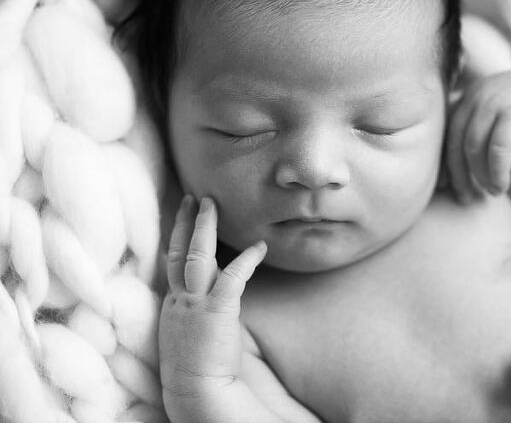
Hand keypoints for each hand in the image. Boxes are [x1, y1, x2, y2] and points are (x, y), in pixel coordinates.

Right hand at [159, 195, 268, 421]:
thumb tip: (215, 294)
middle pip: (179, 251)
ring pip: (196, 255)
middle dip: (187, 221)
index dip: (177, 235)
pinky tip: (260, 246)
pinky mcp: (216, 312)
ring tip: (213, 204)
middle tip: (196, 197)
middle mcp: (178, 300)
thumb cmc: (197, 367)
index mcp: (171, 305)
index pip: (171, 262)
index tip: (183, 213)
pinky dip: (246, 260)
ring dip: (205, 227)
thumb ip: (198, 309)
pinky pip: (232, 278)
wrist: (195, 393)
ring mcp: (194, 304)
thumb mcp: (190, 332)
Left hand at [447, 65, 510, 202]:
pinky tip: (503, 185)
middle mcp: (477, 94)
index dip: (445, 162)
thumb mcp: (495, 112)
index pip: (446, 134)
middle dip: (460, 174)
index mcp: (468, 96)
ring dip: (482, 175)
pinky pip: (499, 147)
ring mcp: (495, 100)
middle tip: (468, 198)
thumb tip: (451, 159)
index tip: (446, 187)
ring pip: (475, 146)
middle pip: (457, 142)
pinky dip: (498, 170)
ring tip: (493, 193)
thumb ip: (476, 126)